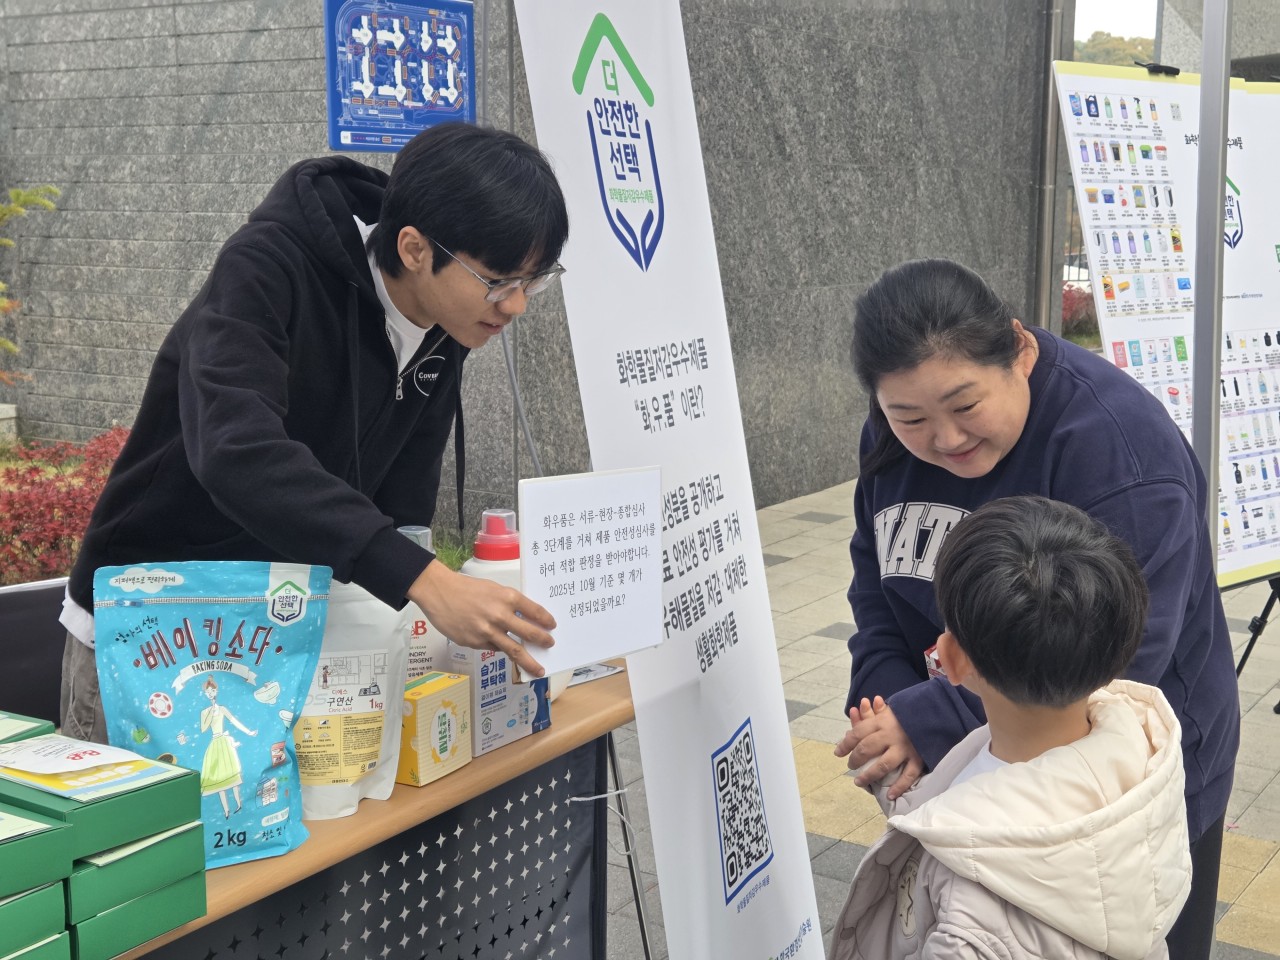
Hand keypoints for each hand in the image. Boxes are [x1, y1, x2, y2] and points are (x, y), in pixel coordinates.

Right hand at [407, 560, 554, 677]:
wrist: (439, 592)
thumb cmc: (466, 588)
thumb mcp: (493, 589)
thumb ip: (508, 604)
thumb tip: (523, 619)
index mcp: (507, 598)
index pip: (535, 611)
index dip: (546, 620)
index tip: (552, 626)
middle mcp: (500, 615)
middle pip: (529, 634)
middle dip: (543, 641)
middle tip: (550, 645)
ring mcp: (487, 632)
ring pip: (514, 651)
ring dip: (529, 662)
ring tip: (538, 669)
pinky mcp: (475, 643)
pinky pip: (492, 648)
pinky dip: (498, 648)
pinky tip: (500, 646)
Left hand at [833, 696, 923, 799]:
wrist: (936, 713)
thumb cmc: (909, 713)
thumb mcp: (890, 710)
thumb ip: (873, 714)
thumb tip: (855, 714)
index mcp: (882, 721)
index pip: (858, 733)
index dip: (845, 744)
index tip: (838, 752)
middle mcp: (891, 735)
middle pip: (866, 749)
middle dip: (855, 760)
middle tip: (851, 766)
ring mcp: (905, 748)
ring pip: (883, 765)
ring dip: (869, 775)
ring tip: (859, 782)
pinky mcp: (918, 758)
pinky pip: (907, 776)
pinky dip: (899, 787)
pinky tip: (889, 795)